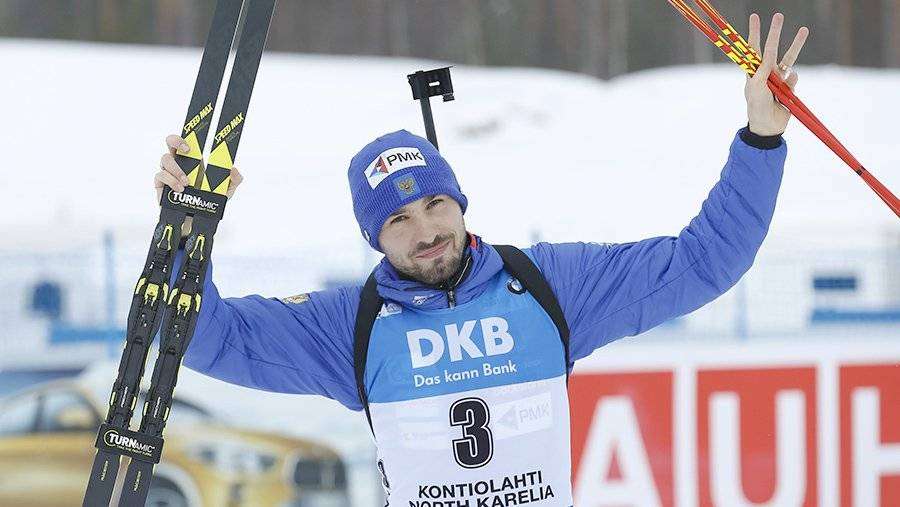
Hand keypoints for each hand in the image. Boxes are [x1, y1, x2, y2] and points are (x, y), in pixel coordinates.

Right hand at [154, 134, 243, 202]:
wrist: (196, 219)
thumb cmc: (209, 201)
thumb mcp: (226, 190)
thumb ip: (234, 180)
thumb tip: (234, 169)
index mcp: (193, 160)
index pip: (185, 141)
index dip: (184, 137)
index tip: (191, 145)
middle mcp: (178, 163)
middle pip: (170, 142)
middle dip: (175, 141)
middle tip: (187, 151)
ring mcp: (168, 172)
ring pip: (165, 160)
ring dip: (176, 169)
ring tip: (187, 183)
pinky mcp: (161, 184)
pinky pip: (160, 176)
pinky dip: (171, 181)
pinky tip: (180, 189)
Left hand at [745, 13, 809, 136]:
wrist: (768, 126)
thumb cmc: (757, 108)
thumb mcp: (756, 90)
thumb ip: (761, 74)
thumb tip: (767, 59)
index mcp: (753, 72)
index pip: (753, 49)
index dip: (754, 33)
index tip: (754, 17)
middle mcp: (766, 72)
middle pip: (772, 47)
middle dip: (775, 31)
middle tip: (779, 15)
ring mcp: (778, 78)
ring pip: (789, 58)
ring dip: (796, 44)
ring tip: (804, 29)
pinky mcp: (789, 86)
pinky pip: (794, 78)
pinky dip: (793, 80)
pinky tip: (788, 88)